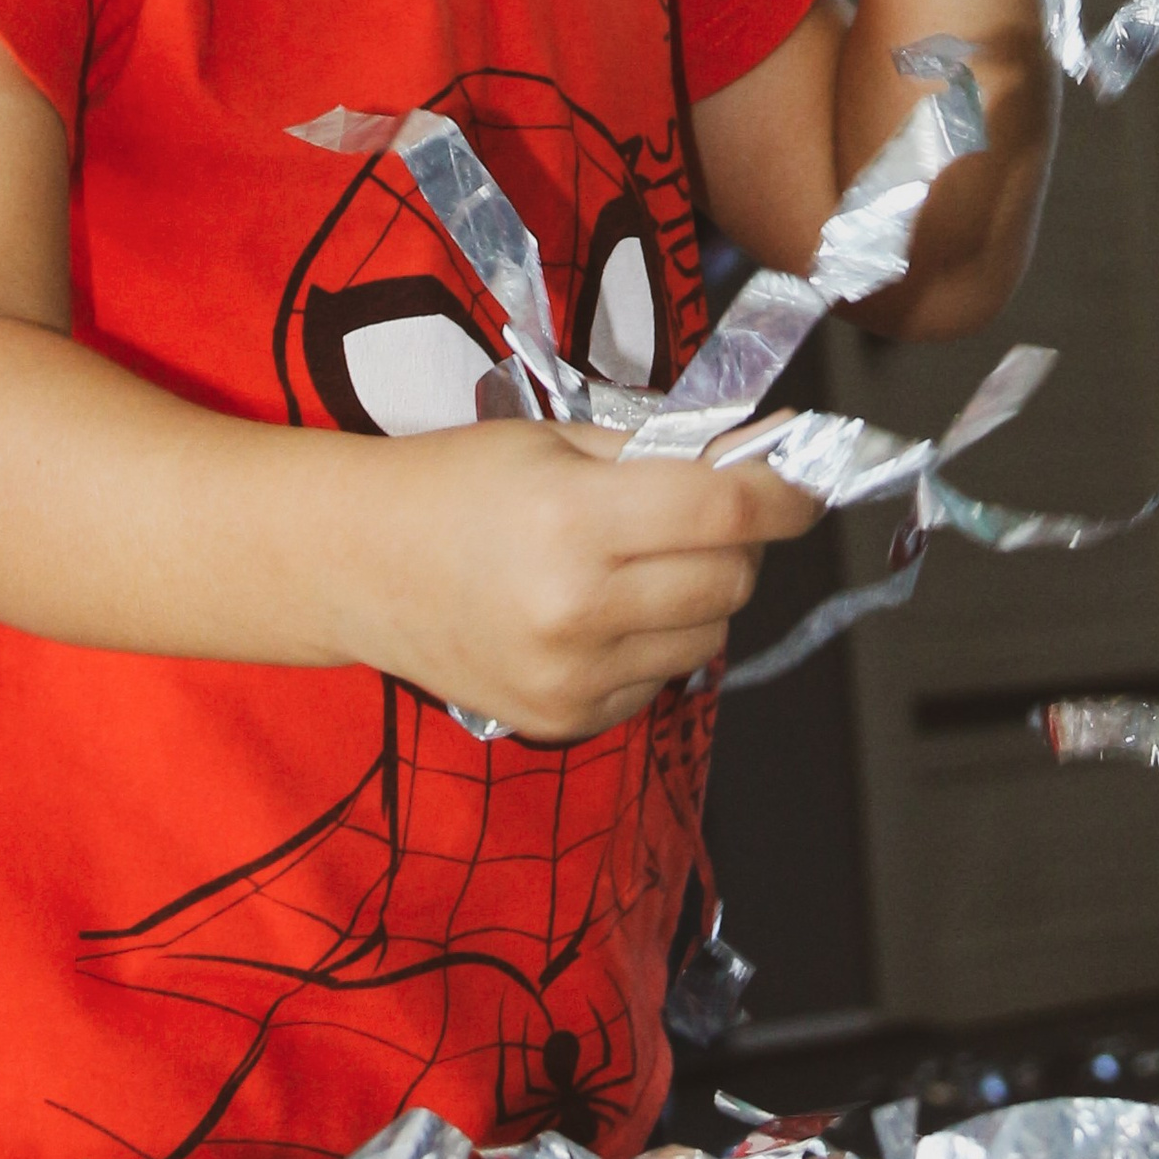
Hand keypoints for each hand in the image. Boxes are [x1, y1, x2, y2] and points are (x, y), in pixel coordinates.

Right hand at [348, 416, 820, 741]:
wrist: (355, 563)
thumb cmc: (455, 483)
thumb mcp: (556, 439)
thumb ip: (659, 454)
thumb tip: (756, 463)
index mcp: (576, 521)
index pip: (729, 513)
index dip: (785, 494)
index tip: (803, 483)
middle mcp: (579, 609)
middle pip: (731, 579)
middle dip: (737, 541)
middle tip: (701, 513)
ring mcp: (570, 677)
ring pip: (709, 636)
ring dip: (701, 595)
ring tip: (642, 562)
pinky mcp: (563, 719)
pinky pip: (660, 679)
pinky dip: (655, 642)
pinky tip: (602, 610)